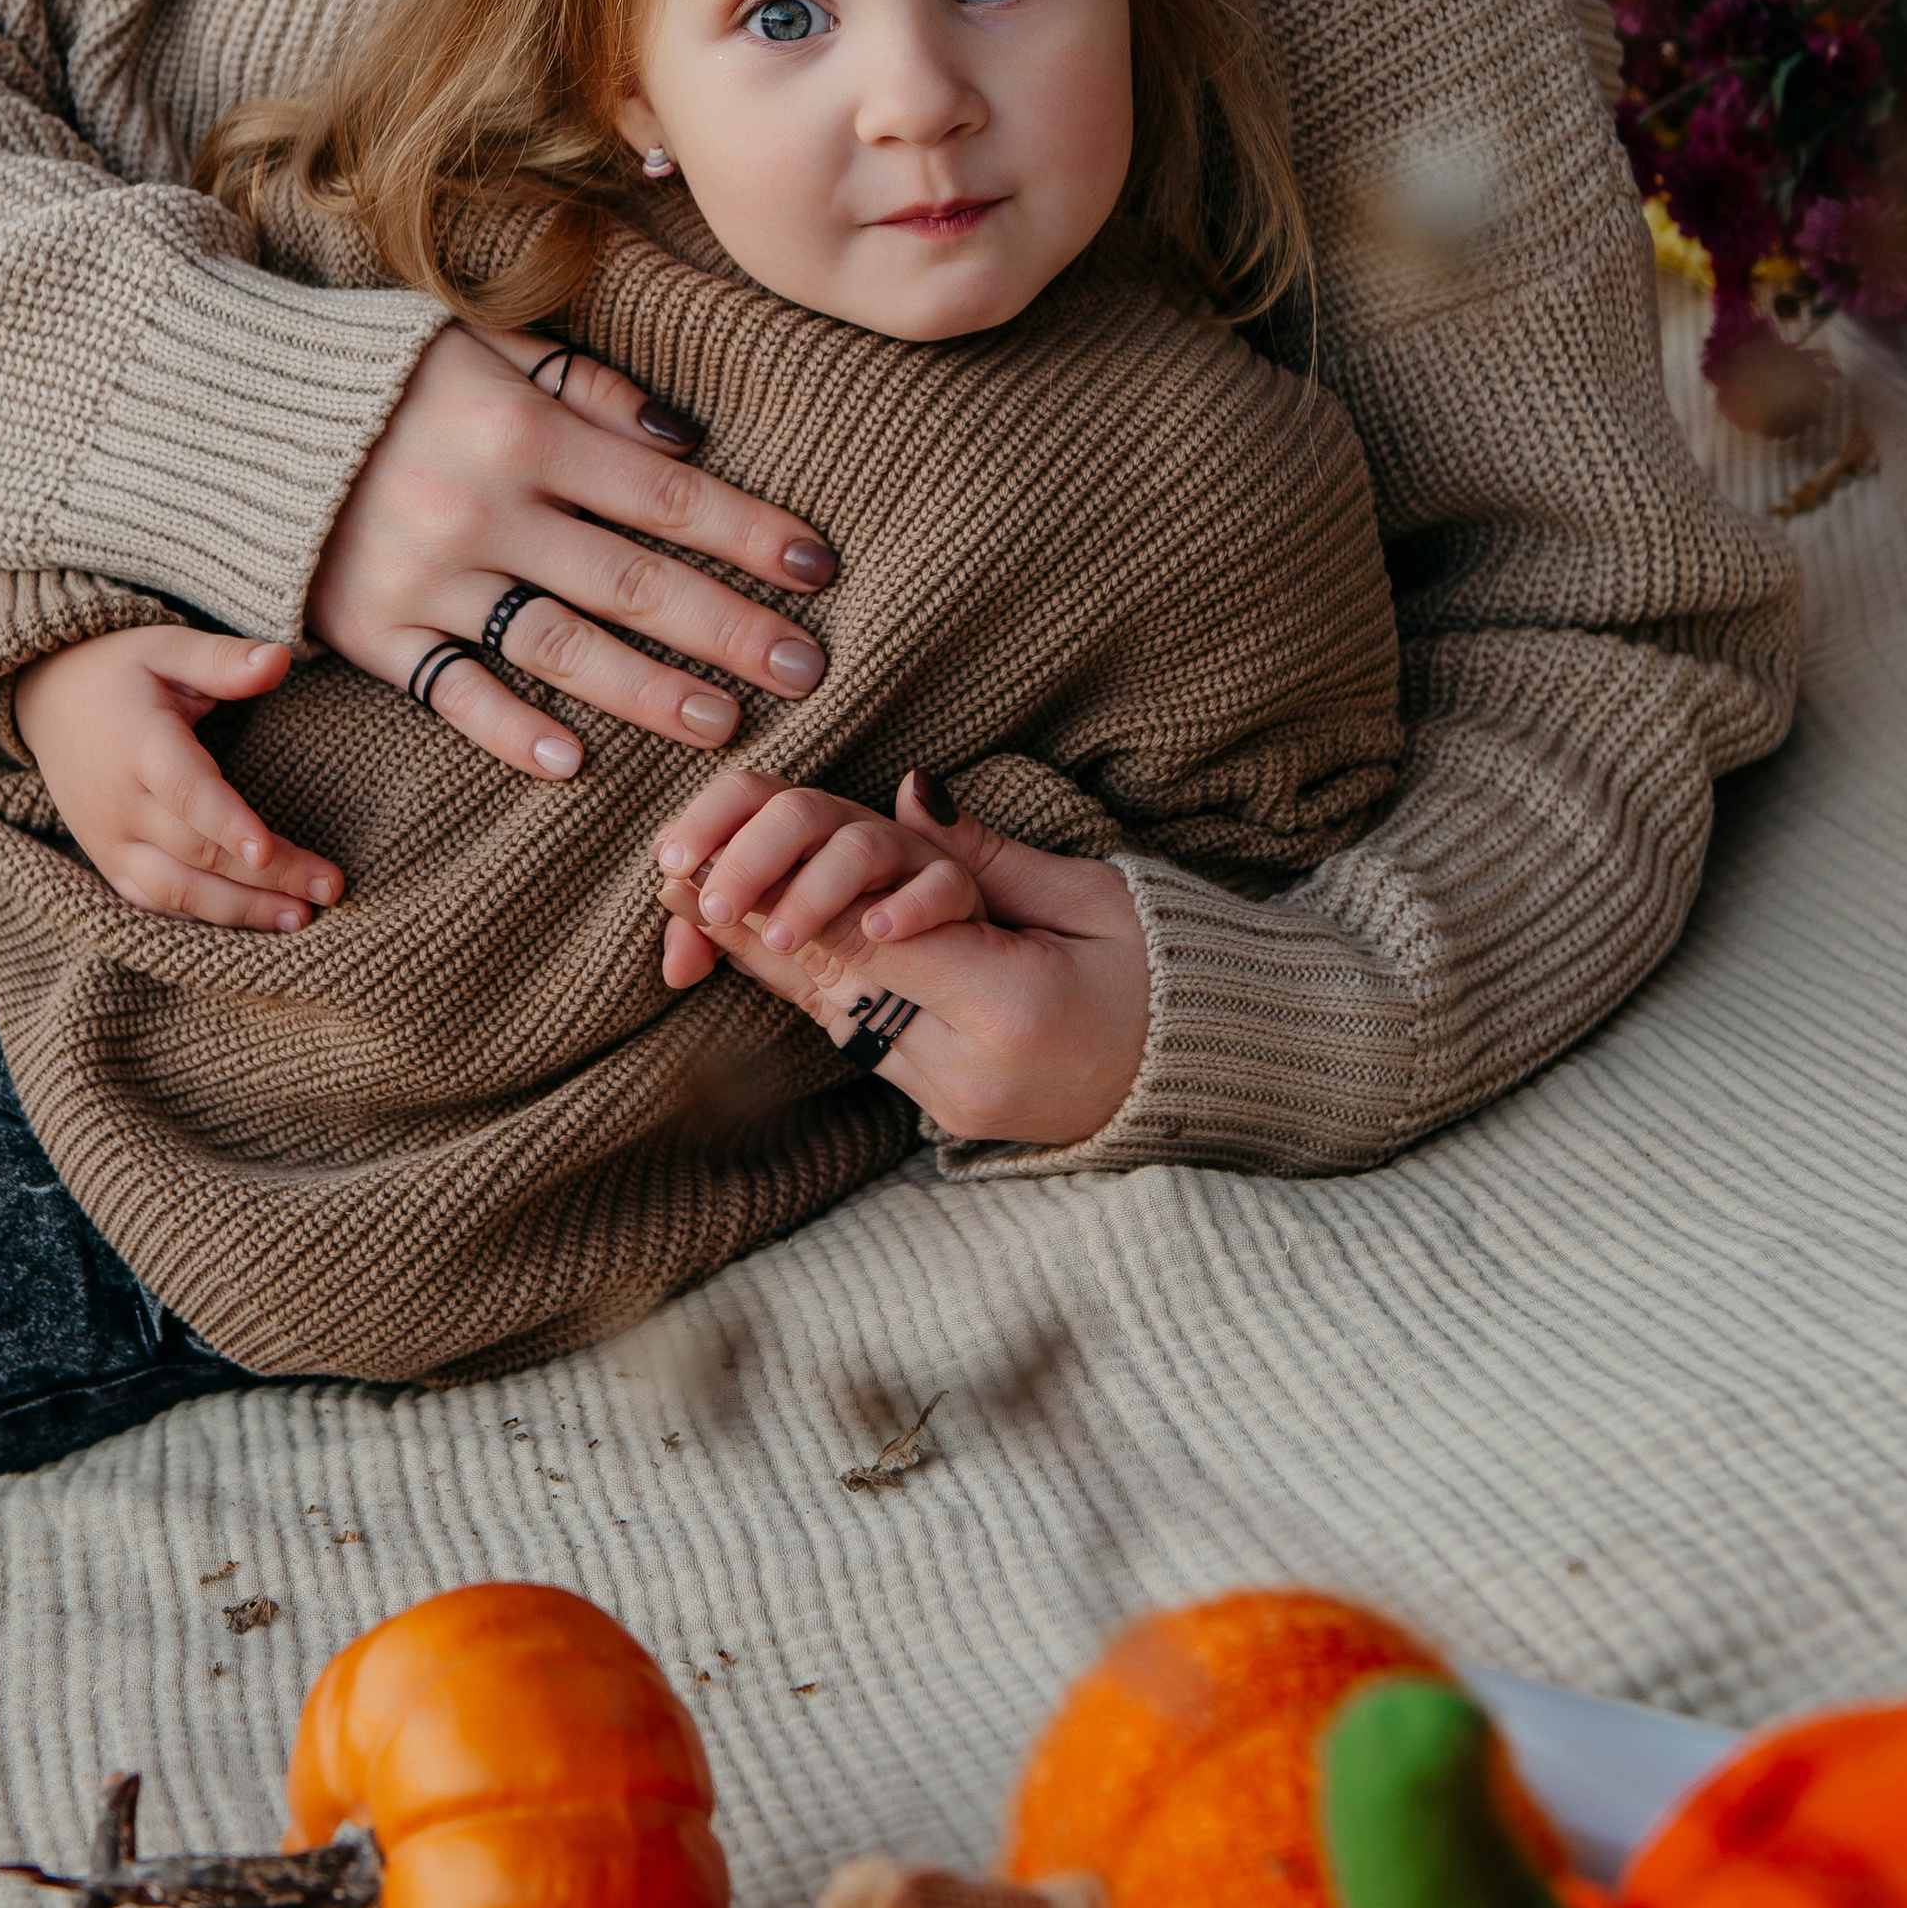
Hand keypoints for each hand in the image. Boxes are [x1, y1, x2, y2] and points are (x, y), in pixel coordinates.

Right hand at [14, 626, 337, 931]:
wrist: (47, 701)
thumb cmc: (119, 672)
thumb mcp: (167, 648)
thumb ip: (223, 660)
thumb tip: (282, 659)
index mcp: (138, 744)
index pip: (184, 791)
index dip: (226, 822)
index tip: (267, 849)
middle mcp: (119, 803)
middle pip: (195, 851)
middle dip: (265, 875)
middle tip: (330, 887)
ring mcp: (109, 840)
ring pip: (176, 891)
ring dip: (240, 910)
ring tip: (301, 917)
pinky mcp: (108, 863)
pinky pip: (154, 903)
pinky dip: (202, 919)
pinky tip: (254, 922)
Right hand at [307, 320, 836, 783]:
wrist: (225, 407)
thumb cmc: (379, 373)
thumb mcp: (483, 343)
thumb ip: (586, 386)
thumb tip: (685, 436)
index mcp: (522, 429)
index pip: (665, 493)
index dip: (749, 532)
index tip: (819, 569)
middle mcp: (481, 508)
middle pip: (634, 583)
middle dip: (729, 628)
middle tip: (806, 668)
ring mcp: (424, 578)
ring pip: (560, 648)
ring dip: (651, 692)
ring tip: (725, 724)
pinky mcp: (370, 631)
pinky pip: (452, 692)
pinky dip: (513, 731)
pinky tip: (578, 764)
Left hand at [660, 769, 1152, 1151]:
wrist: (1225, 1072)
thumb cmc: (1175, 968)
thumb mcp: (1086, 894)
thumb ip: (986, 857)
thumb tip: (914, 796)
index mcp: (1011, 1006)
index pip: (872, 941)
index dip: (788, 894)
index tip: (719, 860)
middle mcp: (968, 1069)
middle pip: (835, 986)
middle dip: (753, 927)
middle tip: (681, 879)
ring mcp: (957, 1100)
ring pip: (837, 1020)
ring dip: (767, 961)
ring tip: (696, 910)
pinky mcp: (953, 1111)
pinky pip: (868, 1043)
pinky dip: (817, 991)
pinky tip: (763, 952)